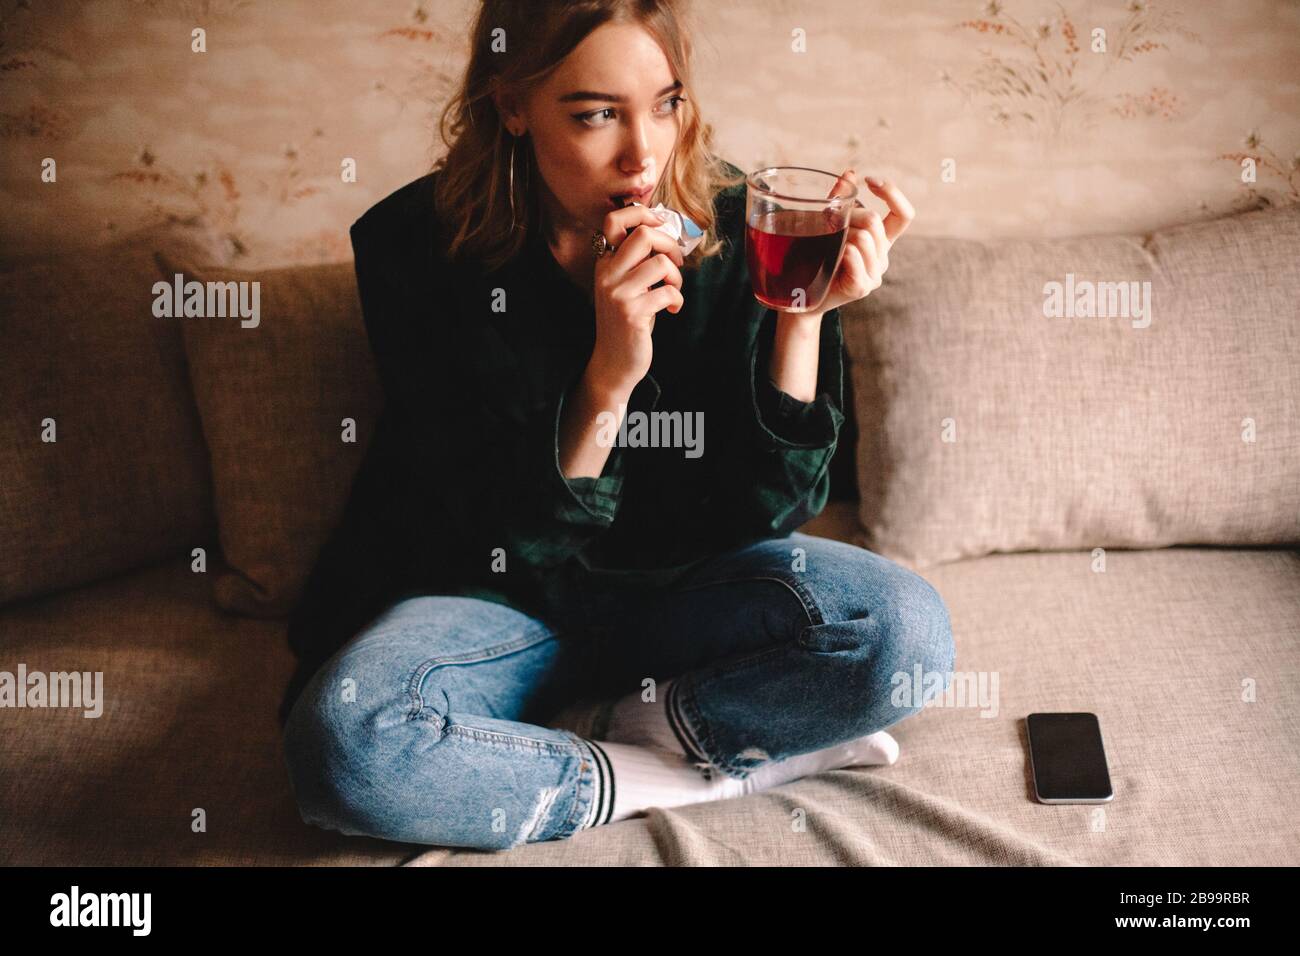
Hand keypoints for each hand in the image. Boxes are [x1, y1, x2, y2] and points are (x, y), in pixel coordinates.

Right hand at [585, 204, 686, 397]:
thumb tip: (665, 231)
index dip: (643, 214)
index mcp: (605, 263)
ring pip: (661, 263)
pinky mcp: (631, 313)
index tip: (661, 225)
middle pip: (644, 234)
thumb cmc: (628, 320)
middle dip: (670, 245)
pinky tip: (672, 310)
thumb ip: (638, 260)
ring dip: (676, 277)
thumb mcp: (628, 285)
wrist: (614, 361)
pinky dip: (677, 300)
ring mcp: (618, 293)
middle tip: (675, 264)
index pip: (614, 220)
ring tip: (673, 291)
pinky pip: (668, 292)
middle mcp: (607, 274)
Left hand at [811, 169, 914, 316]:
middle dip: (848, 216)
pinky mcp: (861, 287)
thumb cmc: (812, 256)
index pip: (903, 215)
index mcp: (880, 239)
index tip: (871, 181)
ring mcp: (874, 274)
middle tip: (827, 226)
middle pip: (874, 221)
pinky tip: (834, 257)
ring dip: (840, 235)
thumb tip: (851, 173)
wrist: (798, 295)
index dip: (893, 194)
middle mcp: (882, 256)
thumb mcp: (826, 224)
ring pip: (864, 238)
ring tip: (826, 247)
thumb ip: (840, 201)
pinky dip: (842, 251)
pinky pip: (854, 257)